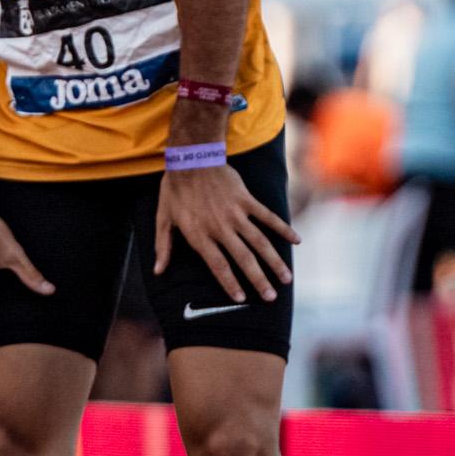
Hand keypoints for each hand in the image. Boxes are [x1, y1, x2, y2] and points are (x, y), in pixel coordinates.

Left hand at [156, 153, 293, 301]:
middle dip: (258, 280)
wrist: (192, 157)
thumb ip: (163, 246)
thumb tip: (158, 271)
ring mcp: (236, 214)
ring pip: (259, 242)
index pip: (218, 266)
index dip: (230, 283)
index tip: (241, 298)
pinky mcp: (246, 200)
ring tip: (286, 278)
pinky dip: (283, 228)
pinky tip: (296, 241)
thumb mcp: (163, 218)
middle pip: (243, 259)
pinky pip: (268, 217)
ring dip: (274, 261)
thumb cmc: (175, 189)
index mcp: (200, 235)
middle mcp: (220, 227)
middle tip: (271, 298)